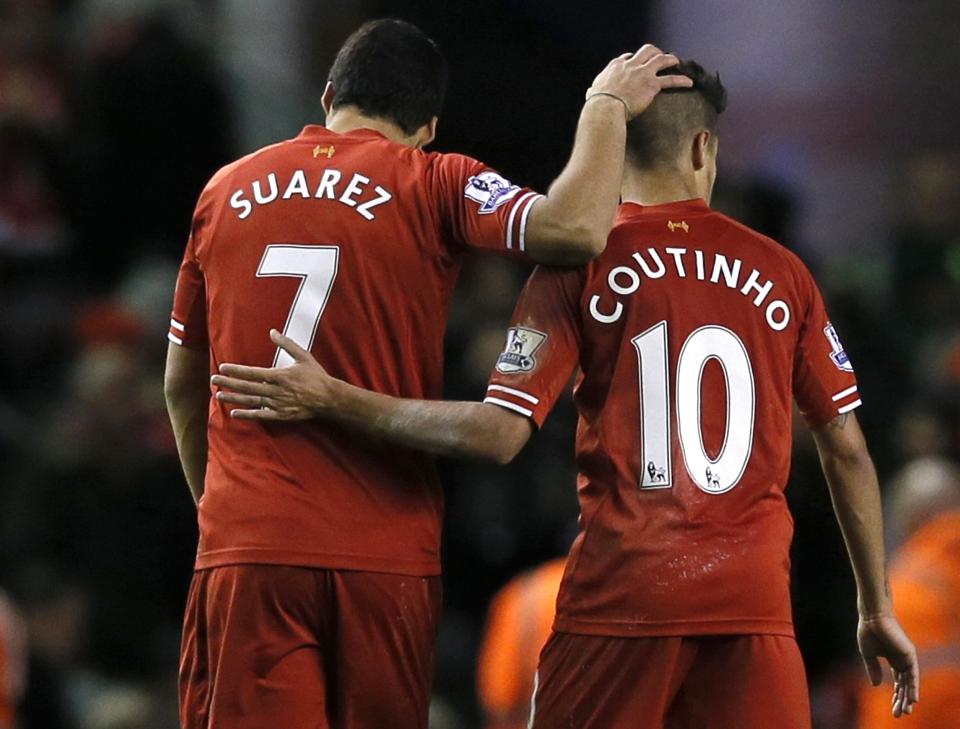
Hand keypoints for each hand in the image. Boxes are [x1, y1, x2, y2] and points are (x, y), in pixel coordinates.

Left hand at [211, 329, 336, 420]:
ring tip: (219, 395)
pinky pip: (261, 415)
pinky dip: (247, 415)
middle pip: (247, 387)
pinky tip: (234, 414)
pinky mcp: (281, 415)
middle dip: (229, 383)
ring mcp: (277, 404)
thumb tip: (272, 331)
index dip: (236, 370)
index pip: (252, 373)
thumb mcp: (304, 356)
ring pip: (251, 401)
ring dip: (234, 398)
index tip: (222, 367)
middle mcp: (275, 391)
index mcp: (279, 376)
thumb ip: (286, 344)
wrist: (329, 398)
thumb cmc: (317, 376)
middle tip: (213, 380)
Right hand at [586, 44, 692, 119]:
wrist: (606, 108)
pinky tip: (689, 82)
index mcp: (616, 66)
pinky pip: (670, 80)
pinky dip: (681, 80)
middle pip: (646, 51)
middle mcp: (630, 65)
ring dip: (670, 59)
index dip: (633, 58)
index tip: (636, 61)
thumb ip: (594, 90)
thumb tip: (591, 92)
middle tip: (660, 56)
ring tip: (676, 62)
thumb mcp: (593, 92)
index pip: (627, 57)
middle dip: (655, 52)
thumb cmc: (597, 103)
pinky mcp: (652, 85)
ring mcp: (642, 73)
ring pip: (661, 59)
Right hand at [858, 614, 918, 717]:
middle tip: (899, 714)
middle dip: (902, 700)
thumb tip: (877, 686)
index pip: (898, 683)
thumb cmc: (868, 632)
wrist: (871, 617)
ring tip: (906, 711)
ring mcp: (907, 658)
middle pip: (905, 685)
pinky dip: (914, 687)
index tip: (893, 709)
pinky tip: (913, 699)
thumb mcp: (868, 655)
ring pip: (910, 682)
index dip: (896, 696)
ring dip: (908, 697)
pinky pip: (913, 674)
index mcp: (893, 660)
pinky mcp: (909, 654)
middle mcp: (902, 660)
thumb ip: (873, 669)